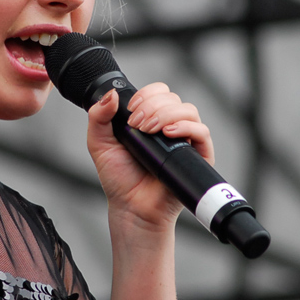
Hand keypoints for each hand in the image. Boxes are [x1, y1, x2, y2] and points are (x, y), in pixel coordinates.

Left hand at [86, 82, 213, 231]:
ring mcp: (185, 141)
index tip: (132, 109)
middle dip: (152, 105)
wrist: (131, 208)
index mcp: (151, 120)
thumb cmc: (119, 179)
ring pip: (188, 110)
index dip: (147, 94)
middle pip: (173, 98)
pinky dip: (186, 127)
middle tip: (137, 125)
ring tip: (149, 130)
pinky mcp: (198, 157)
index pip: (159, 92)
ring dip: (166, 114)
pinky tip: (168, 133)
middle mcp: (170, 127)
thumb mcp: (99, 143)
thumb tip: (111, 94)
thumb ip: (98, 116)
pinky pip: (202, 132)